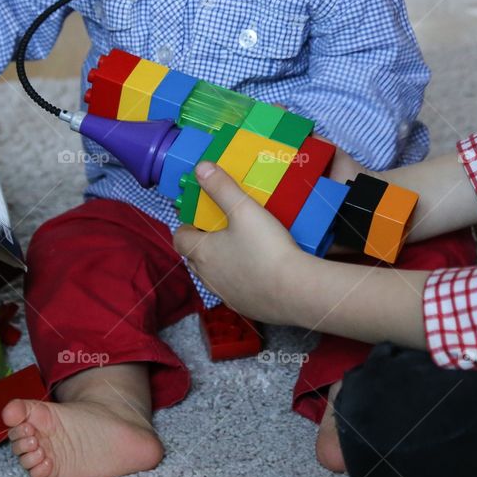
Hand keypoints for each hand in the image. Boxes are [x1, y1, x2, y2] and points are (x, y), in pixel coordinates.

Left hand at [173, 161, 310, 323]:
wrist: (296, 291)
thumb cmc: (266, 248)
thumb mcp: (244, 209)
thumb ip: (222, 188)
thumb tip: (201, 168)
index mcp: (203, 252)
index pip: (180, 239)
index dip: (185, 226)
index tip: (198, 217)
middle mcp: (208, 277)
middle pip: (194, 258)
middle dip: (202, 243)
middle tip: (220, 229)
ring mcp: (226, 295)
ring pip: (213, 276)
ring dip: (220, 262)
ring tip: (240, 248)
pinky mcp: (245, 308)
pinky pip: (235, 291)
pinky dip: (239, 279)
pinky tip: (258, 270)